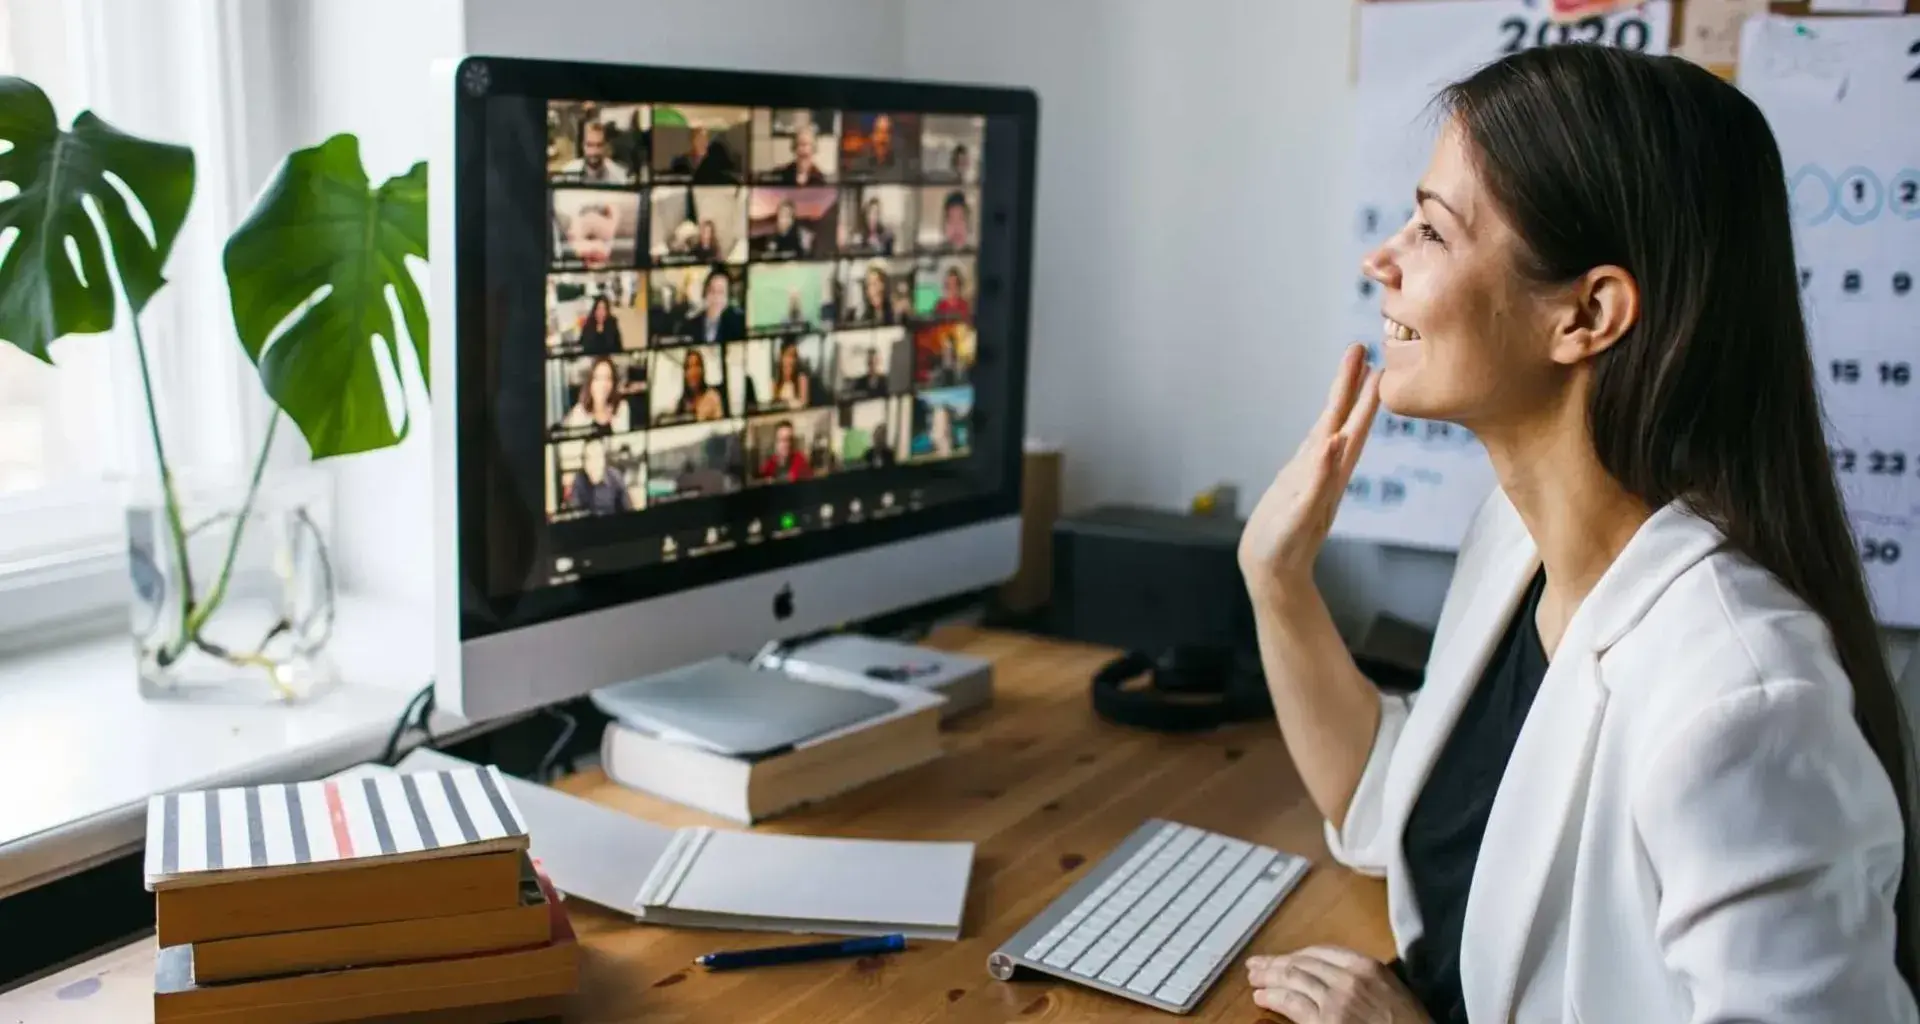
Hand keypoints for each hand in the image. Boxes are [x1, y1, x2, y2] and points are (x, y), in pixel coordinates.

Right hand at [1237, 344, 1379, 592]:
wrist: (1273, 574)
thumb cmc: (1283, 550)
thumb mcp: (1301, 515)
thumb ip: (1319, 479)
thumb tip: (1337, 441)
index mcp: (1330, 474)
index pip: (1349, 425)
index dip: (1360, 394)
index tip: (1371, 361)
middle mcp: (1326, 471)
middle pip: (1343, 419)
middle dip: (1353, 384)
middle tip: (1362, 348)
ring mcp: (1313, 476)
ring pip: (1332, 429)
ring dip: (1343, 401)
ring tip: (1352, 372)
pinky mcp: (1298, 484)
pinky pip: (1316, 448)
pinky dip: (1324, 427)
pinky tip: (1328, 420)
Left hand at [1246, 946, 1429, 1022]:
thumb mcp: (1391, 991)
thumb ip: (1363, 979)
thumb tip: (1332, 977)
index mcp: (1368, 967)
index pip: (1322, 952)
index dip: (1297, 955)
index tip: (1284, 957)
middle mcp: (1350, 979)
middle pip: (1302, 963)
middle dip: (1275, 963)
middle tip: (1257, 965)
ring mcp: (1337, 1001)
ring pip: (1293, 980)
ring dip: (1269, 978)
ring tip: (1255, 979)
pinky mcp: (1326, 1023)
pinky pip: (1293, 1004)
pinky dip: (1274, 998)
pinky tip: (1262, 997)